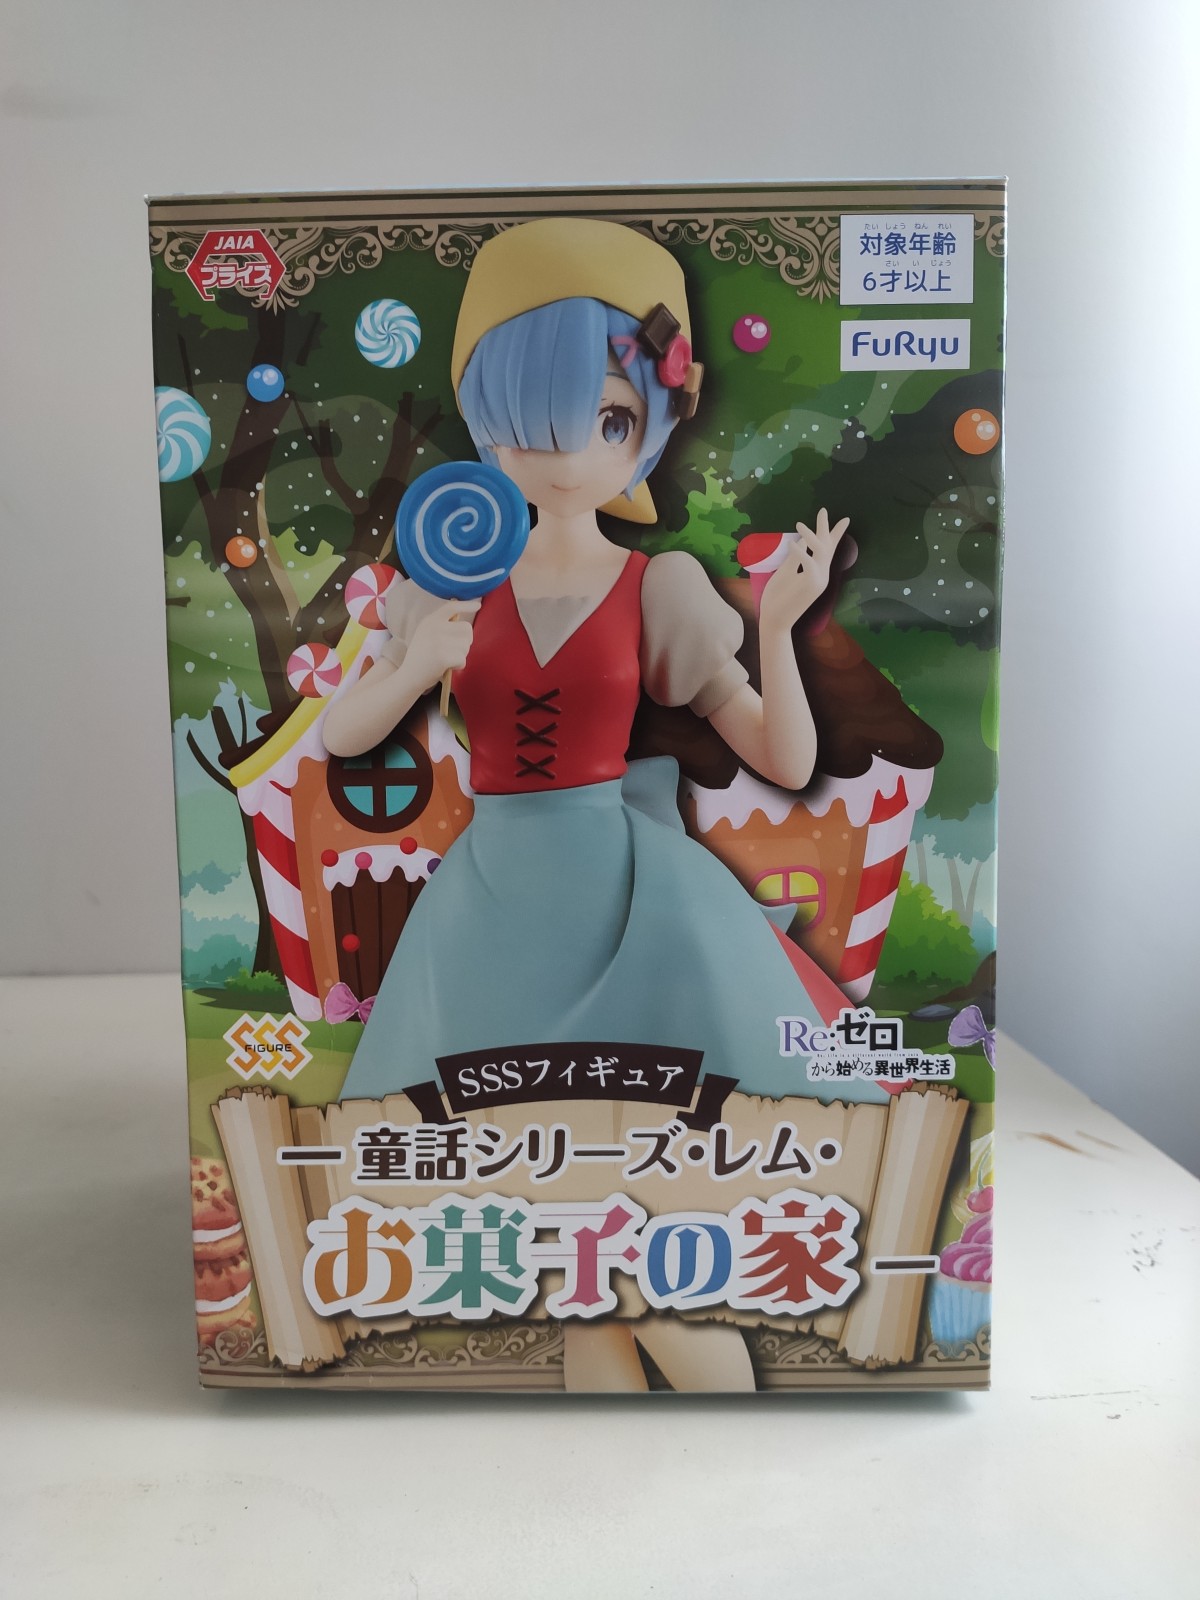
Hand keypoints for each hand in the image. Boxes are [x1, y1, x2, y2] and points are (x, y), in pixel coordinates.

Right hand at [404, 597, 480, 691]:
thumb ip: (442, 625)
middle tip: (453, 649)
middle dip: (465, 641)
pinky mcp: (443, 656)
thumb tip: (464, 624)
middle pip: (466, 628)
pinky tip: (446, 666)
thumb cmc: (421, 656)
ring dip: (461, 655)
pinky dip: (458, 665)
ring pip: (466, 645)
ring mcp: (439, 641)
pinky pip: (463, 659)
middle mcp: (435, 627)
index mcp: (430, 620)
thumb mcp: (426, 633)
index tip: (478, 605)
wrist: (409, 675)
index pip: (452, 607)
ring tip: (446, 658)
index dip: (466, 605)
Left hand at [759, 509, 848, 631]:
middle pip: (827, 546)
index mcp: (816, 571)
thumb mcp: (786, 572)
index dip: (833, 533)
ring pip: (820, 552)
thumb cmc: (778, 597)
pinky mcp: (811, 584)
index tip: (842, 519)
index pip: (826, 549)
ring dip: (811, 536)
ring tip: (799, 524)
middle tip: (824, 509)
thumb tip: (803, 539)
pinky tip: (792, 544)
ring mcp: (818, 580)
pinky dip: (801, 552)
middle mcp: (821, 574)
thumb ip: (795, 557)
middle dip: (826, 528)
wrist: (775, 621)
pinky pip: (809, 563)